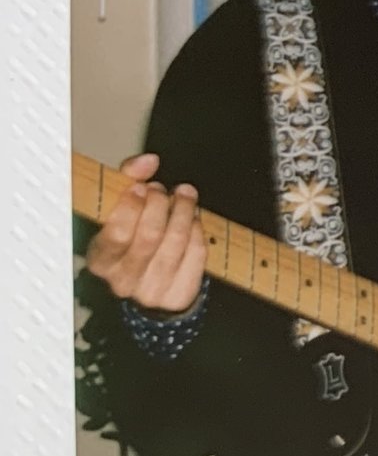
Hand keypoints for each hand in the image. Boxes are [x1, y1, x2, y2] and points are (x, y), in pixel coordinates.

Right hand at [84, 152, 207, 315]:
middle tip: (164, 190)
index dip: (132, 206)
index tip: (143, 187)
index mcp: (100, 260)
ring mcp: (152, 290)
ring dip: (185, 211)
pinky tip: (193, 219)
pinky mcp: (179, 294)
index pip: (117, 233)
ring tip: (185, 195)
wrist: (148, 283)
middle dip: (161, 204)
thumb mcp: (119, 212)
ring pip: (177, 242)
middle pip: (150, 235)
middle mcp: (122, 280)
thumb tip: (149, 160)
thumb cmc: (129, 239)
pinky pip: (196, 254)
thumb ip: (128, 181)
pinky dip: (198, 230)